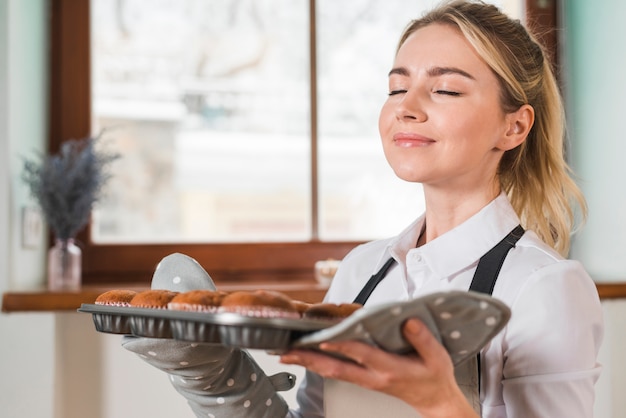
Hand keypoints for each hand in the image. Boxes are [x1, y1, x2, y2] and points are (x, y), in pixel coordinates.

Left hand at [280, 318, 477, 417]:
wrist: (434, 400)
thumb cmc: (434, 377)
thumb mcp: (437, 358)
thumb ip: (422, 339)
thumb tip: (408, 321)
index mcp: (390, 370)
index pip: (362, 355)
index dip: (343, 347)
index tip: (325, 340)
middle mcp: (373, 377)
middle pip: (336, 369)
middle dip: (310, 360)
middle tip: (287, 353)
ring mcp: (366, 380)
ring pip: (332, 372)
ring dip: (309, 363)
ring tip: (286, 354)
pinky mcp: (364, 379)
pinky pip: (337, 372)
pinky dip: (318, 364)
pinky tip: (306, 358)